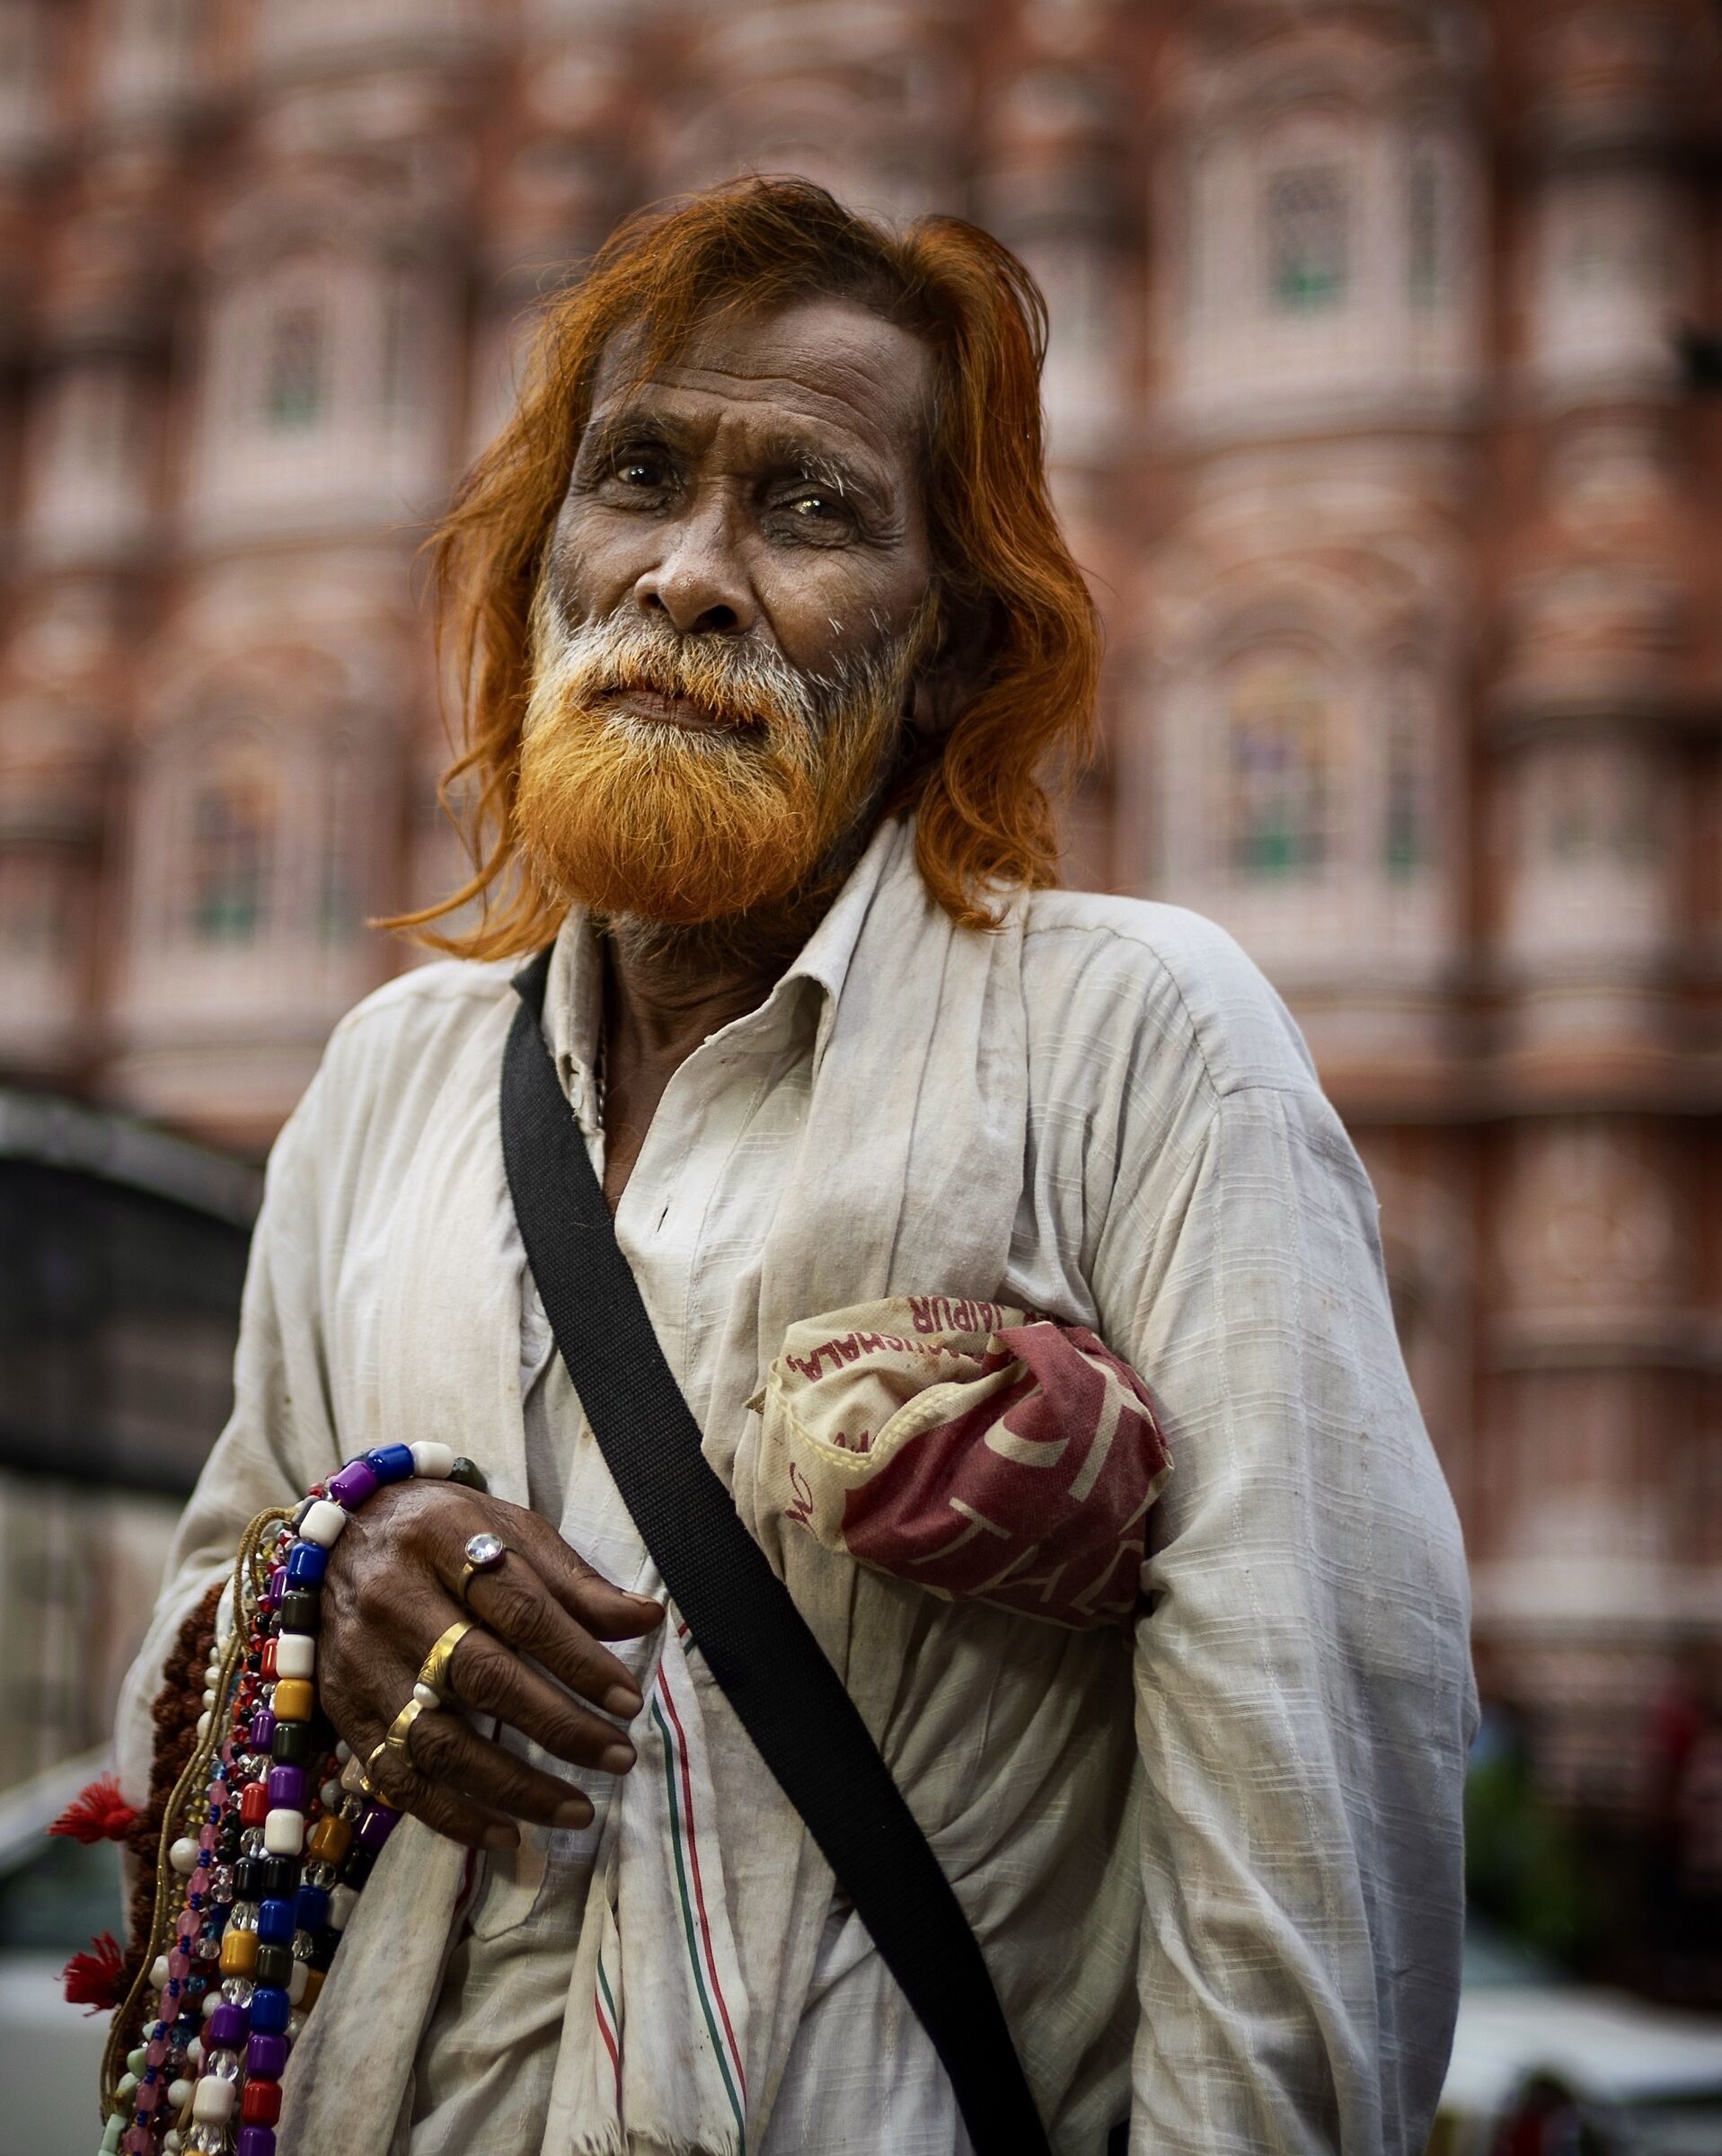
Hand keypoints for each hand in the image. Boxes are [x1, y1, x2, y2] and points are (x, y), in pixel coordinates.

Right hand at [317, 1479, 662, 1848]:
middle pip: (481, 1676)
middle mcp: (395, 1600)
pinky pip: (396, 1777)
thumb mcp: (508, 1529)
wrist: (337, 1536)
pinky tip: (507, 1833)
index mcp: (445, 1540)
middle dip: (557, 1726)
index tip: (629, 1701)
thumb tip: (646, 1620)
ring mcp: (363, 1660)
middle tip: (618, 1757)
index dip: (579, 1659)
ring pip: (438, 1739)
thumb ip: (573, 1582)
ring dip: (513, 1786)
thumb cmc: (442, 1532)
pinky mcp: (343, 1708)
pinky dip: (452, 1815)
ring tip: (577, 1809)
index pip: (522, 1609)